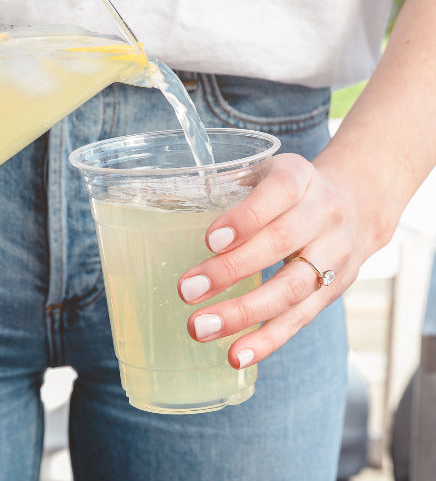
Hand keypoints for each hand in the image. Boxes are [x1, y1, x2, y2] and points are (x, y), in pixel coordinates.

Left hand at [177, 153, 366, 369]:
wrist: (355, 208)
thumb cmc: (293, 195)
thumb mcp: (270, 174)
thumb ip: (233, 188)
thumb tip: (173, 210)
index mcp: (301, 178)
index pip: (277, 192)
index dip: (245, 218)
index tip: (209, 240)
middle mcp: (324, 214)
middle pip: (281, 243)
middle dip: (231, 269)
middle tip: (187, 290)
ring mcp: (334, 255)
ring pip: (290, 288)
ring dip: (243, 313)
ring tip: (200, 327)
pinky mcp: (332, 290)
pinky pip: (299, 319)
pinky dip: (266, 340)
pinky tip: (235, 355)